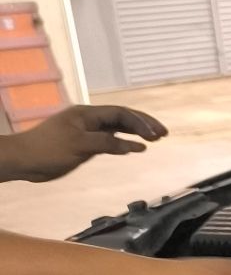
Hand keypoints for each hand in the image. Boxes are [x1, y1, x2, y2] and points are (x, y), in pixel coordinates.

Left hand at [2, 105, 166, 182]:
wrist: (23, 160)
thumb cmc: (48, 150)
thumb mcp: (80, 146)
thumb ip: (108, 143)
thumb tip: (135, 145)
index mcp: (87, 114)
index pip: (120, 114)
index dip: (140, 122)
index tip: (156, 135)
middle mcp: (89, 119)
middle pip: (122, 117)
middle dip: (143, 124)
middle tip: (163, 134)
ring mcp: (86, 130)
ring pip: (117, 128)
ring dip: (135, 132)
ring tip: (154, 139)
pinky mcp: (83, 143)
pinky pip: (109, 139)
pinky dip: (123, 142)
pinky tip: (134, 148)